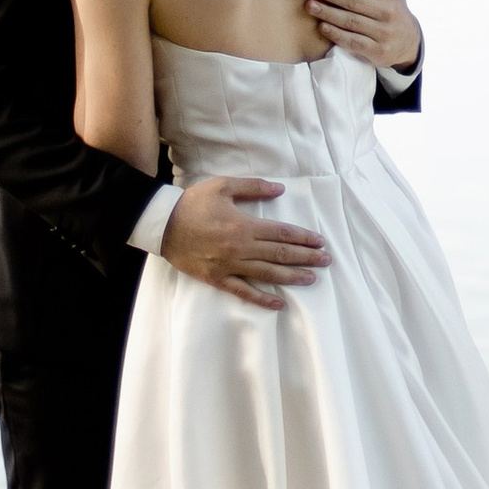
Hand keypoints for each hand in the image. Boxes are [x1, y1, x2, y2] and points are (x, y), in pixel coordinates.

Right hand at [160, 175, 329, 309]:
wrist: (162, 224)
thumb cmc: (192, 203)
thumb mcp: (222, 186)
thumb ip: (253, 187)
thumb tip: (279, 189)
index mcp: (244, 225)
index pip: (282, 234)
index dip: (303, 238)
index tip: (320, 242)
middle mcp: (241, 248)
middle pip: (280, 255)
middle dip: (306, 258)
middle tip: (326, 261)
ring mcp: (230, 266)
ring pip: (267, 274)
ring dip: (292, 277)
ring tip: (311, 279)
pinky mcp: (217, 278)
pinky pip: (243, 292)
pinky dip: (262, 299)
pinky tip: (279, 303)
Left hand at [304, 0, 420, 73]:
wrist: (409, 42)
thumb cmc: (393, 5)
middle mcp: (386, 12)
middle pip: (353, 1)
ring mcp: (382, 32)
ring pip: (351, 22)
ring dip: (328, 13)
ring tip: (309, 6)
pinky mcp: (377, 51)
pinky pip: (353, 42)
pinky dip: (336, 35)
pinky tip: (322, 27)